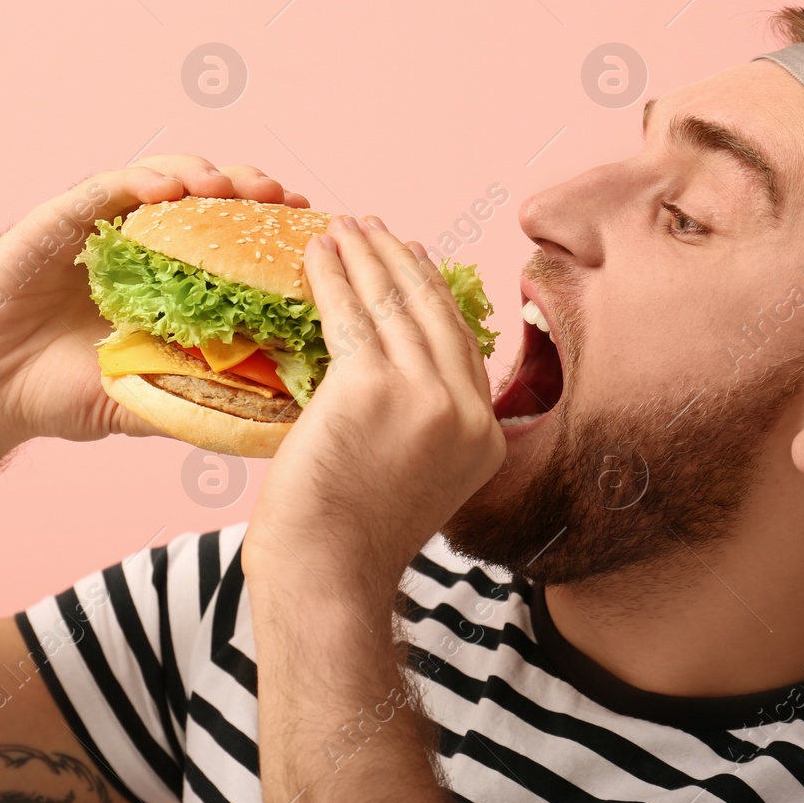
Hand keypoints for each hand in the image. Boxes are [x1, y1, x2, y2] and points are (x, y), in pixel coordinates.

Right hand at [0, 157, 309, 451]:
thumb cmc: (59, 395)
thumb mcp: (147, 396)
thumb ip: (204, 397)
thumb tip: (283, 422)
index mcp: (163, 278)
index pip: (229, 238)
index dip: (271, 231)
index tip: (312, 232)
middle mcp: (136, 242)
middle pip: (206, 199)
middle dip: (251, 193)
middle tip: (286, 200)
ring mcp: (97, 225)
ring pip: (164, 179)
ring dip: (207, 177)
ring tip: (238, 188)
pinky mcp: (57, 218)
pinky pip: (107, 186)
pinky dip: (143, 180)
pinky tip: (174, 188)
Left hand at [244, 214, 504, 598]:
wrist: (327, 575)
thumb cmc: (350, 541)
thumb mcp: (417, 480)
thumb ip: (424, 430)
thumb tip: (393, 377)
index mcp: (486, 438)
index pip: (463, 347)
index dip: (436, 295)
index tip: (414, 260)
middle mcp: (467, 413)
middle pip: (435, 315)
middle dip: (401, 262)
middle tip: (375, 229)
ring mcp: (425, 396)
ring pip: (393, 305)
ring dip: (365, 256)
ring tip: (342, 227)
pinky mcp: (374, 386)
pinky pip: (350, 314)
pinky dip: (332, 276)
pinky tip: (318, 253)